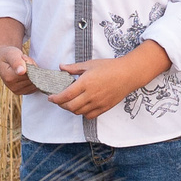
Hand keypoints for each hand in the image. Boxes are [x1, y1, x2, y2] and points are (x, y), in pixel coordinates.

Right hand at [0, 41, 35, 95]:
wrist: (3, 59)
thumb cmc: (8, 55)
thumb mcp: (11, 54)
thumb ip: (16, 62)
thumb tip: (21, 72)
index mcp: (9, 78)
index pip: (30, 73)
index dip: (30, 63)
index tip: (23, 57)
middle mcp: (13, 87)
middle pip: (33, 78)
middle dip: (33, 68)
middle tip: (24, 61)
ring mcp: (18, 91)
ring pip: (36, 82)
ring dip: (34, 73)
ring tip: (25, 67)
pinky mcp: (23, 92)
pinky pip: (35, 86)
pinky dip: (34, 78)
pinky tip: (27, 73)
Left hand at [50, 42, 167, 118]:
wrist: (129, 74)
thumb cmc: (110, 67)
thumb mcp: (90, 64)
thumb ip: (74, 68)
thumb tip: (61, 67)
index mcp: (85, 83)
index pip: (65, 95)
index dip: (55, 99)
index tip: (51, 97)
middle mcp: (91, 95)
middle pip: (70, 106)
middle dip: (61, 105)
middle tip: (59, 100)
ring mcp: (98, 103)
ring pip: (78, 112)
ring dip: (71, 109)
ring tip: (70, 102)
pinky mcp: (104, 107)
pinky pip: (89, 115)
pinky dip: (82, 113)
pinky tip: (82, 106)